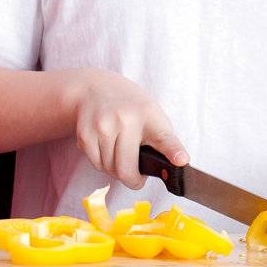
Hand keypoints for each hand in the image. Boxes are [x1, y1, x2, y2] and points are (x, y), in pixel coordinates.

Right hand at [71, 70, 186, 189]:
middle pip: (126, 170)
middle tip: (135, 171)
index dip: (173, 151)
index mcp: (149, 115)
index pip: (164, 137)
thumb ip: (164, 142)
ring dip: (115, 169)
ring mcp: (102, 125)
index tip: (181, 160)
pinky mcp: (85, 133)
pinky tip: (105, 145)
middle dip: (132, 178)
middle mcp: (125, 118)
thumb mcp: (152, 116)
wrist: (95, 88)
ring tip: (118, 151)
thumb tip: (178, 164)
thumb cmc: (130, 107)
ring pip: (109, 170)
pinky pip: (95, 164)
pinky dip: (101, 162)